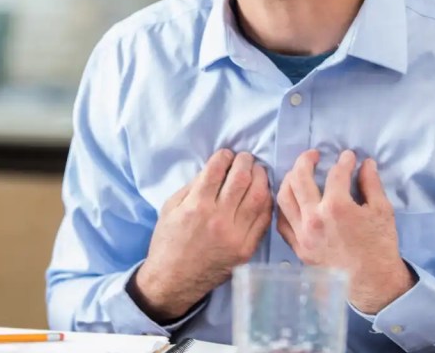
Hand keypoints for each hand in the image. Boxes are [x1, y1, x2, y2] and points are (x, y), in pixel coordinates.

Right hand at [130, 149, 271, 321]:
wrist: (174, 280)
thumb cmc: (168, 241)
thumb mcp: (170, 208)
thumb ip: (192, 187)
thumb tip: (215, 169)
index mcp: (196, 207)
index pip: (216, 171)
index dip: (224, 156)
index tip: (226, 154)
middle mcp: (218, 219)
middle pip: (241, 179)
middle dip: (245, 162)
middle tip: (245, 158)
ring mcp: (235, 235)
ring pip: (259, 197)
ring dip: (260, 179)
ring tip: (257, 171)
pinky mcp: (246, 249)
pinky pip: (263, 219)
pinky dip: (266, 202)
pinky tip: (262, 193)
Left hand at [276, 149, 414, 314]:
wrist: (373, 283)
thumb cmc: (380, 246)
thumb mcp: (382, 211)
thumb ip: (371, 184)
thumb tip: (366, 164)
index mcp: (337, 207)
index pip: (336, 174)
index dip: (344, 161)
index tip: (348, 157)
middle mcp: (314, 217)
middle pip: (298, 178)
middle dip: (305, 160)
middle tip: (314, 155)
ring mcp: (302, 233)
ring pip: (283, 197)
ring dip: (289, 180)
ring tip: (298, 173)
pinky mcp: (298, 247)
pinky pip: (281, 221)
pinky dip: (284, 207)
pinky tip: (291, 200)